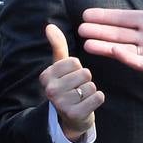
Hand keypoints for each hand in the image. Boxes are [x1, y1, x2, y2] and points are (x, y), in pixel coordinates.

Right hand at [41, 24, 104, 141]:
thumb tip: (49, 25)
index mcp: (45, 76)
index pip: (74, 62)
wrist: (71, 117)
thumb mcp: (61, 66)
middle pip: (84, 73)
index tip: (70, 79)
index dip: (78, 69)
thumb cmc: (67, 87)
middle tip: (76, 90)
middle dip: (85, 80)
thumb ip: (58, 45)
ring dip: (90, 91)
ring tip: (81, 98)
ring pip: (91, 86)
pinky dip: (97, 99)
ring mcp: (61, 104)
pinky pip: (98, 97)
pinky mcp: (74, 114)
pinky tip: (87, 104)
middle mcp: (50, 90)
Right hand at [79, 0, 142, 78]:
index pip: (122, 18)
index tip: (87, 14)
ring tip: (87, 44)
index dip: (105, 16)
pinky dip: (126, 57)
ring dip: (106, 46)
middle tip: (80, 29)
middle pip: (118, 33)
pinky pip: (139, 62)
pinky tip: (114, 51)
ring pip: (123, 49)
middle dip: (99, 31)